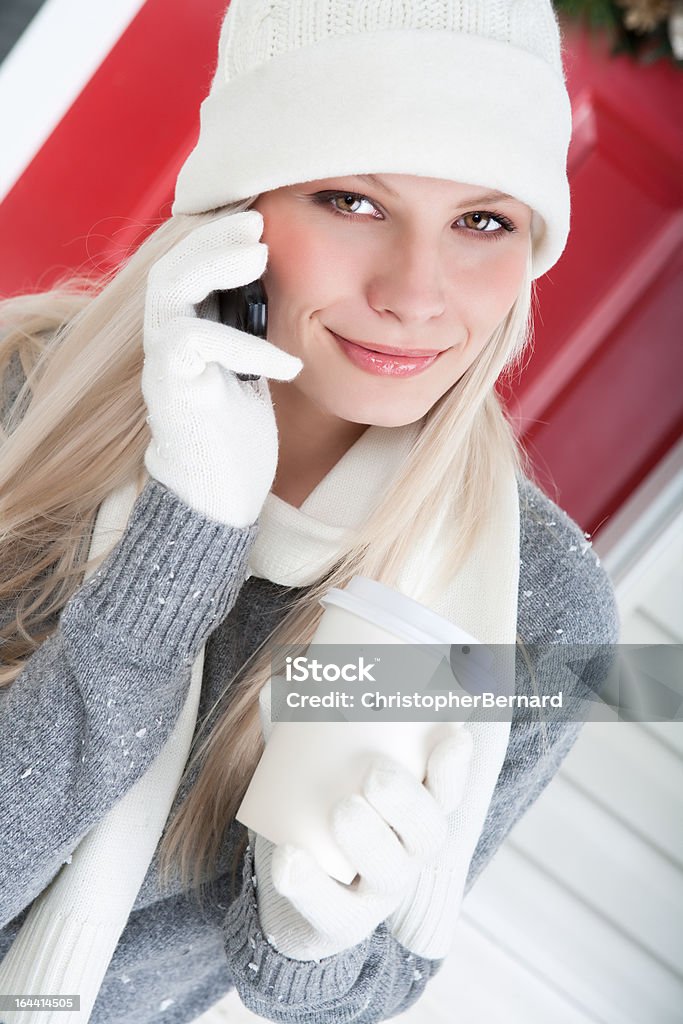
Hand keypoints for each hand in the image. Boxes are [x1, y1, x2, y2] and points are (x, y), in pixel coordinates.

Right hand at [141, 211, 301, 527]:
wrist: (217, 493)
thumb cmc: (235, 431)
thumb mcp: (251, 368)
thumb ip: (253, 329)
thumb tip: (283, 290)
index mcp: (188, 329)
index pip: (191, 269)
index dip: (219, 237)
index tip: (261, 215)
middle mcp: (167, 341)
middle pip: (172, 267)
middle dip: (212, 237)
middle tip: (258, 222)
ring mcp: (164, 364)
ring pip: (169, 291)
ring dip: (211, 265)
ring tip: (258, 256)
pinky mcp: (170, 390)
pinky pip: (193, 344)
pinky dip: (241, 345)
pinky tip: (285, 363)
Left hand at [252, 678, 471, 960]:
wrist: (297, 878)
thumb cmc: (319, 799)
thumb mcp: (321, 757)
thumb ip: (306, 718)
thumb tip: (284, 678)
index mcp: (418, 808)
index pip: (448, 788)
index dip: (454, 766)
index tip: (450, 735)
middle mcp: (409, 851)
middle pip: (428, 833)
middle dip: (408, 803)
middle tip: (375, 773)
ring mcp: (379, 889)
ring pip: (390, 872)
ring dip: (370, 840)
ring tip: (341, 808)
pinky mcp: (341, 921)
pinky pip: (333, 911)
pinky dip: (309, 886)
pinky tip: (289, 859)